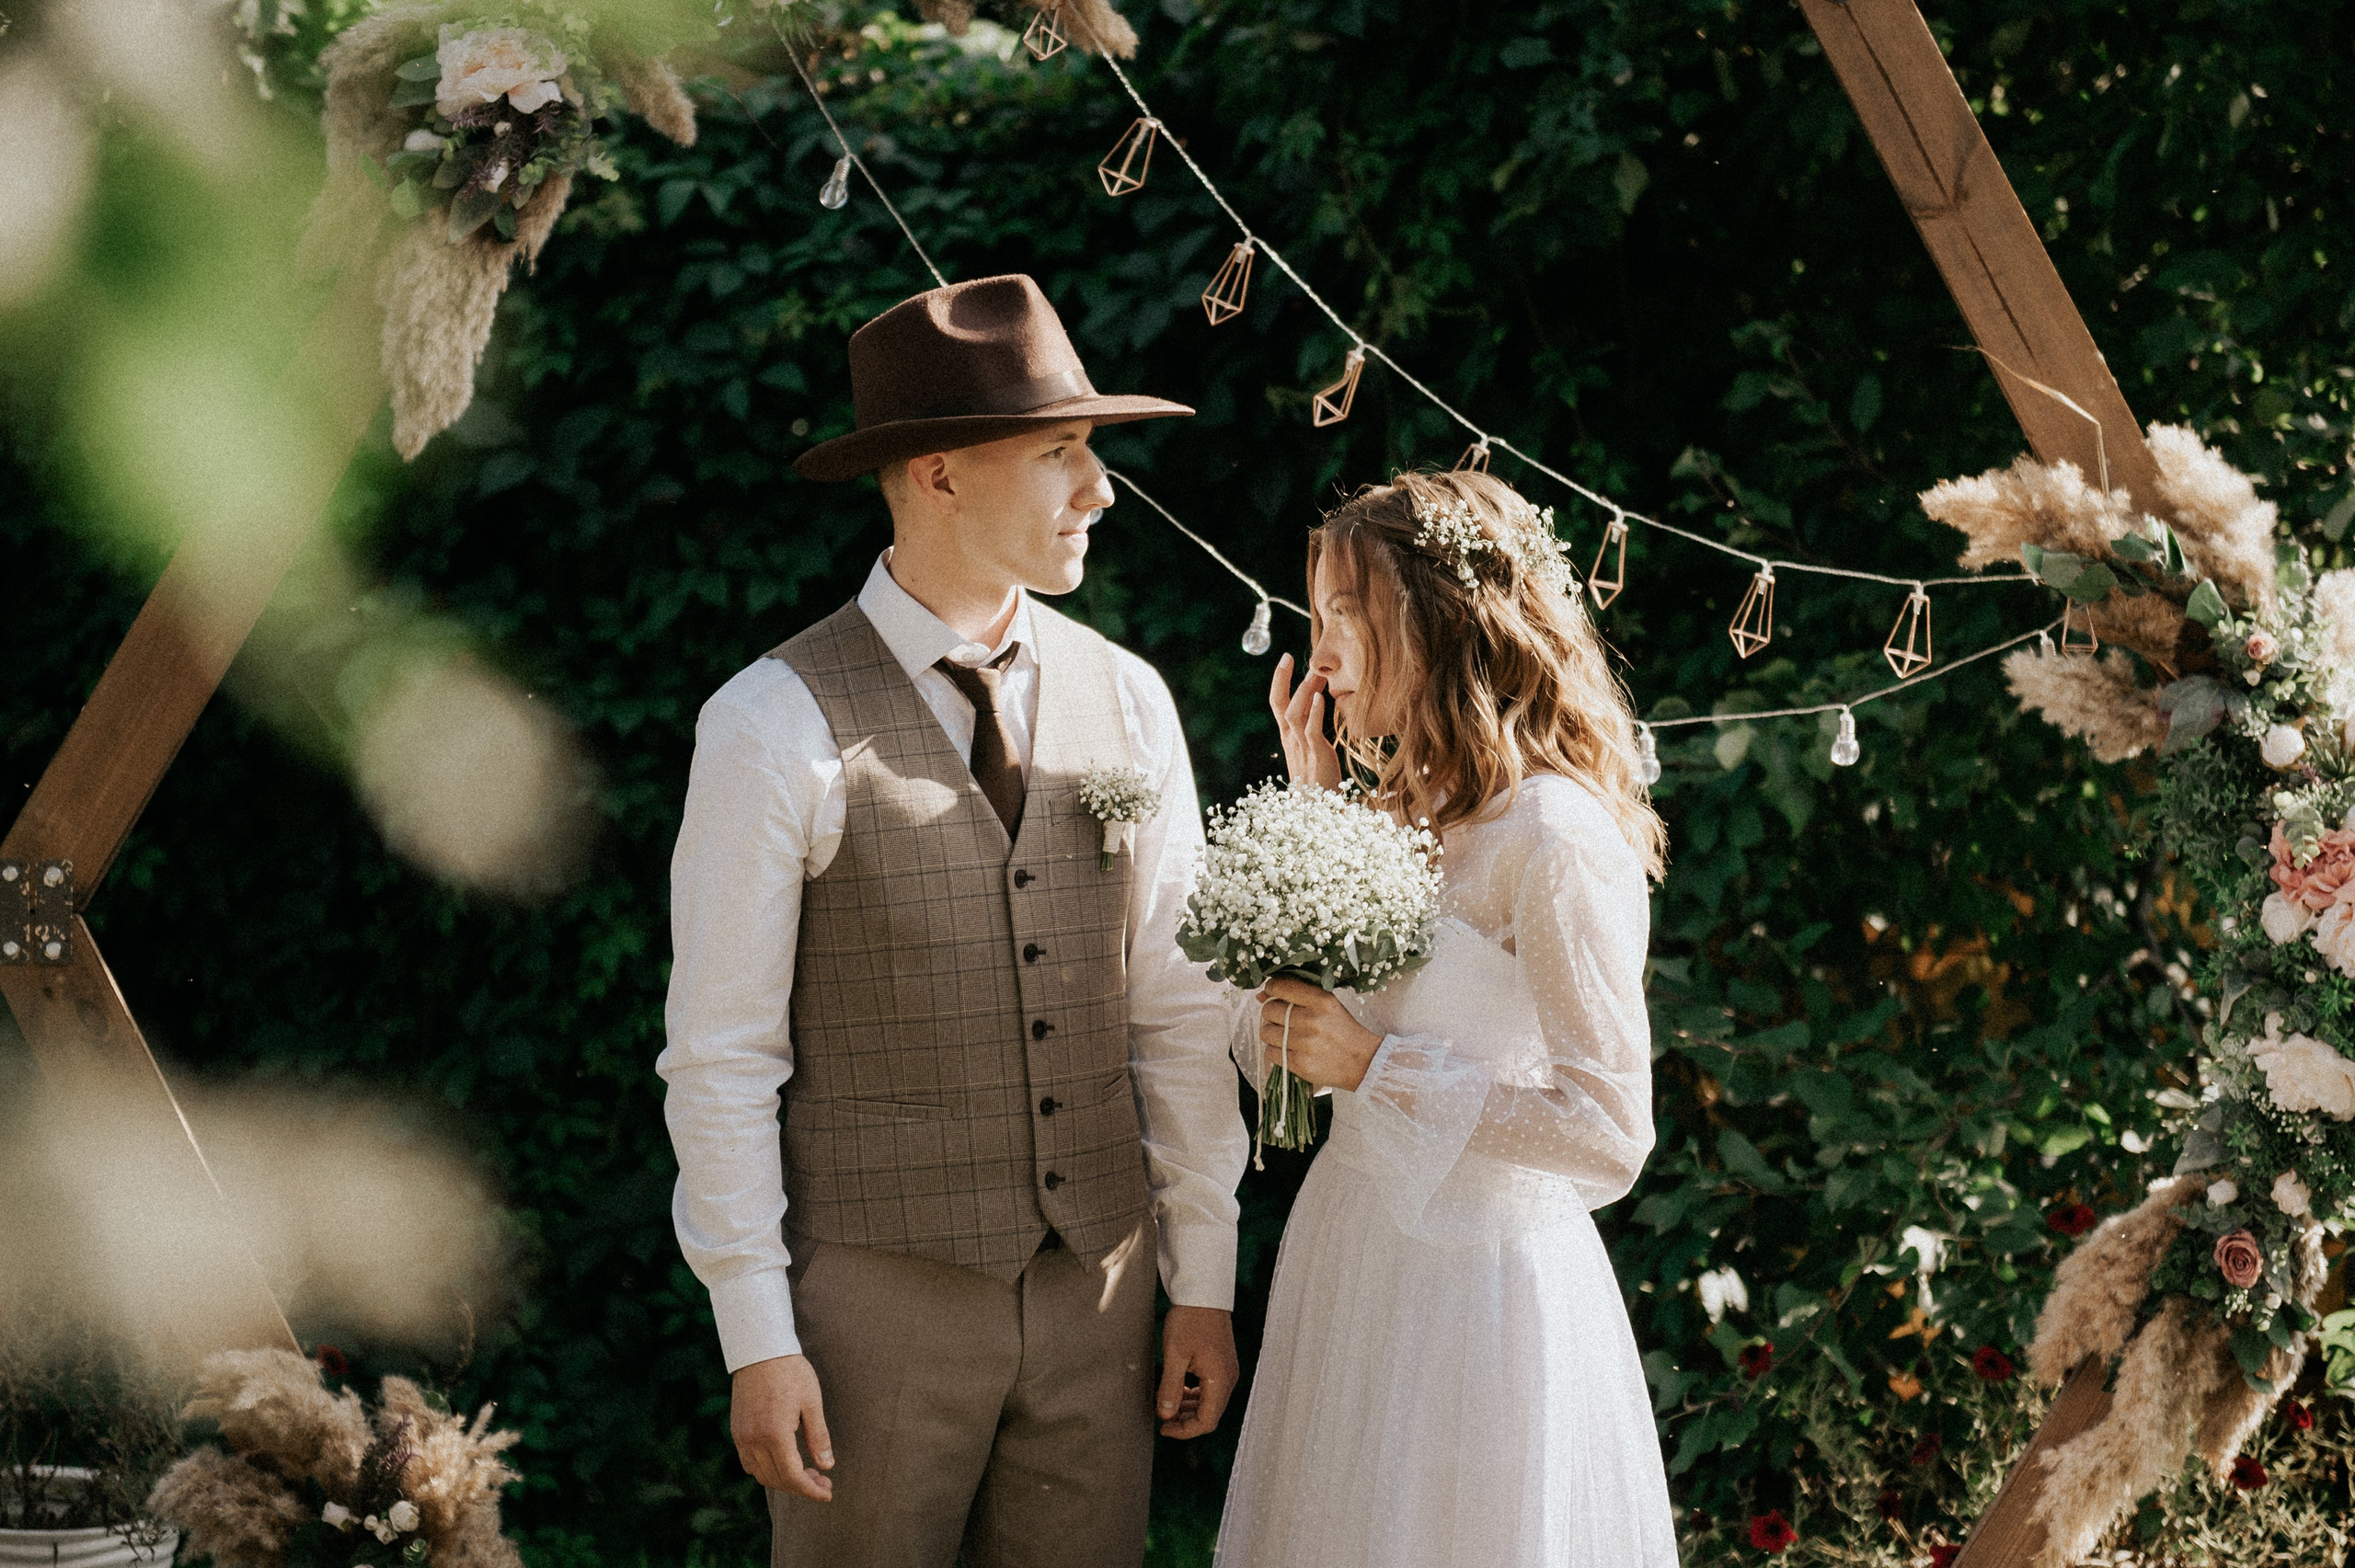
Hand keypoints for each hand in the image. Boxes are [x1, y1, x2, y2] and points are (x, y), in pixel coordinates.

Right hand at [732, 1354, 833, 1500]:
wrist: (760, 1350)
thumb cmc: (791, 1372)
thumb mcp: (812, 1402)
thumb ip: (818, 1437)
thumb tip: (827, 1466)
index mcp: (775, 1434)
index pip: (793, 1476)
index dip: (811, 1490)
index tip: (827, 1493)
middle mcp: (754, 1440)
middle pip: (777, 1480)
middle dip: (801, 1486)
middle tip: (823, 1481)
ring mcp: (742, 1436)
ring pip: (761, 1474)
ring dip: (783, 1480)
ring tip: (806, 1472)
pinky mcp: (737, 1431)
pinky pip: (749, 1462)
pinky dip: (766, 1469)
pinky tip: (783, 1461)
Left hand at [1157, 1305, 1239, 1438]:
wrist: (1203, 1293)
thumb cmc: (1189, 1320)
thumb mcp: (1174, 1355)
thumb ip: (1170, 1388)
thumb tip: (1166, 1415)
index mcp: (1220, 1380)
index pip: (1206, 1421)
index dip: (1184, 1431)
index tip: (1163, 1428)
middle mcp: (1229, 1378)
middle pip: (1210, 1415)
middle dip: (1186, 1421)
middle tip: (1162, 1419)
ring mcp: (1227, 1370)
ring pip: (1211, 1403)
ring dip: (1189, 1409)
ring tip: (1167, 1406)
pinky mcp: (1222, 1363)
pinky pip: (1211, 1389)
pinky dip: (1195, 1396)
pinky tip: (1179, 1390)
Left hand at [1258, 976, 1381, 1091]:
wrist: (1362, 1062)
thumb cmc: (1341, 1029)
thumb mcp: (1327, 1004)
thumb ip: (1297, 995)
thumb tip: (1260, 995)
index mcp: (1320, 1000)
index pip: (1280, 986)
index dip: (1271, 989)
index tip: (1273, 994)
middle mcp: (1312, 1020)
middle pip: (1268, 1010)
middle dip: (1272, 1015)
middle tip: (1285, 1021)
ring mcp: (1305, 1043)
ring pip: (1266, 1032)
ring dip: (1273, 1035)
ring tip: (1288, 1037)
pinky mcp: (1300, 1064)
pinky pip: (1270, 1053)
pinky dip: (1276, 1052)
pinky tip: (1291, 1051)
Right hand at [1268, 653, 1342, 790]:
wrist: (1318, 812)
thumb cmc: (1319, 784)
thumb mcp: (1313, 753)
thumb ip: (1313, 732)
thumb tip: (1321, 707)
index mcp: (1289, 738)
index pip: (1277, 704)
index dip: (1279, 681)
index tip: (1286, 659)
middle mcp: (1291, 741)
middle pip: (1280, 705)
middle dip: (1283, 680)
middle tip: (1291, 657)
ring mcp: (1301, 749)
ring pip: (1294, 715)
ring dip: (1303, 692)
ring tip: (1312, 674)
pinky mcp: (1316, 758)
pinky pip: (1311, 732)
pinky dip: (1315, 713)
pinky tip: (1321, 698)